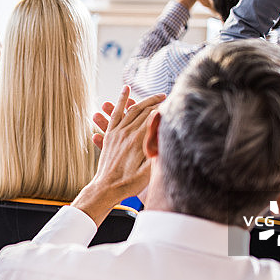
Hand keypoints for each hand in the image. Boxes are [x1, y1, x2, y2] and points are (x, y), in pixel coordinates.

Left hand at [74, 86, 164, 224]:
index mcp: (138, 140)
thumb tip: (162, 132)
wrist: (106, 189)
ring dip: (141, 99)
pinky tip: (125, 91)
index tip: (173, 103)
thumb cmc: (129, 183)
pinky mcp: (111, 135)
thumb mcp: (149, 170)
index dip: (164, 109)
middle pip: (143, 111)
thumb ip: (155, 150)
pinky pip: (115, 114)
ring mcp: (117, 133)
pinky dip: (120, 101)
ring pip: (130, 110)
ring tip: (154, 94)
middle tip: (166, 97)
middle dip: (155, 102)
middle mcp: (127, 132)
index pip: (153, 117)